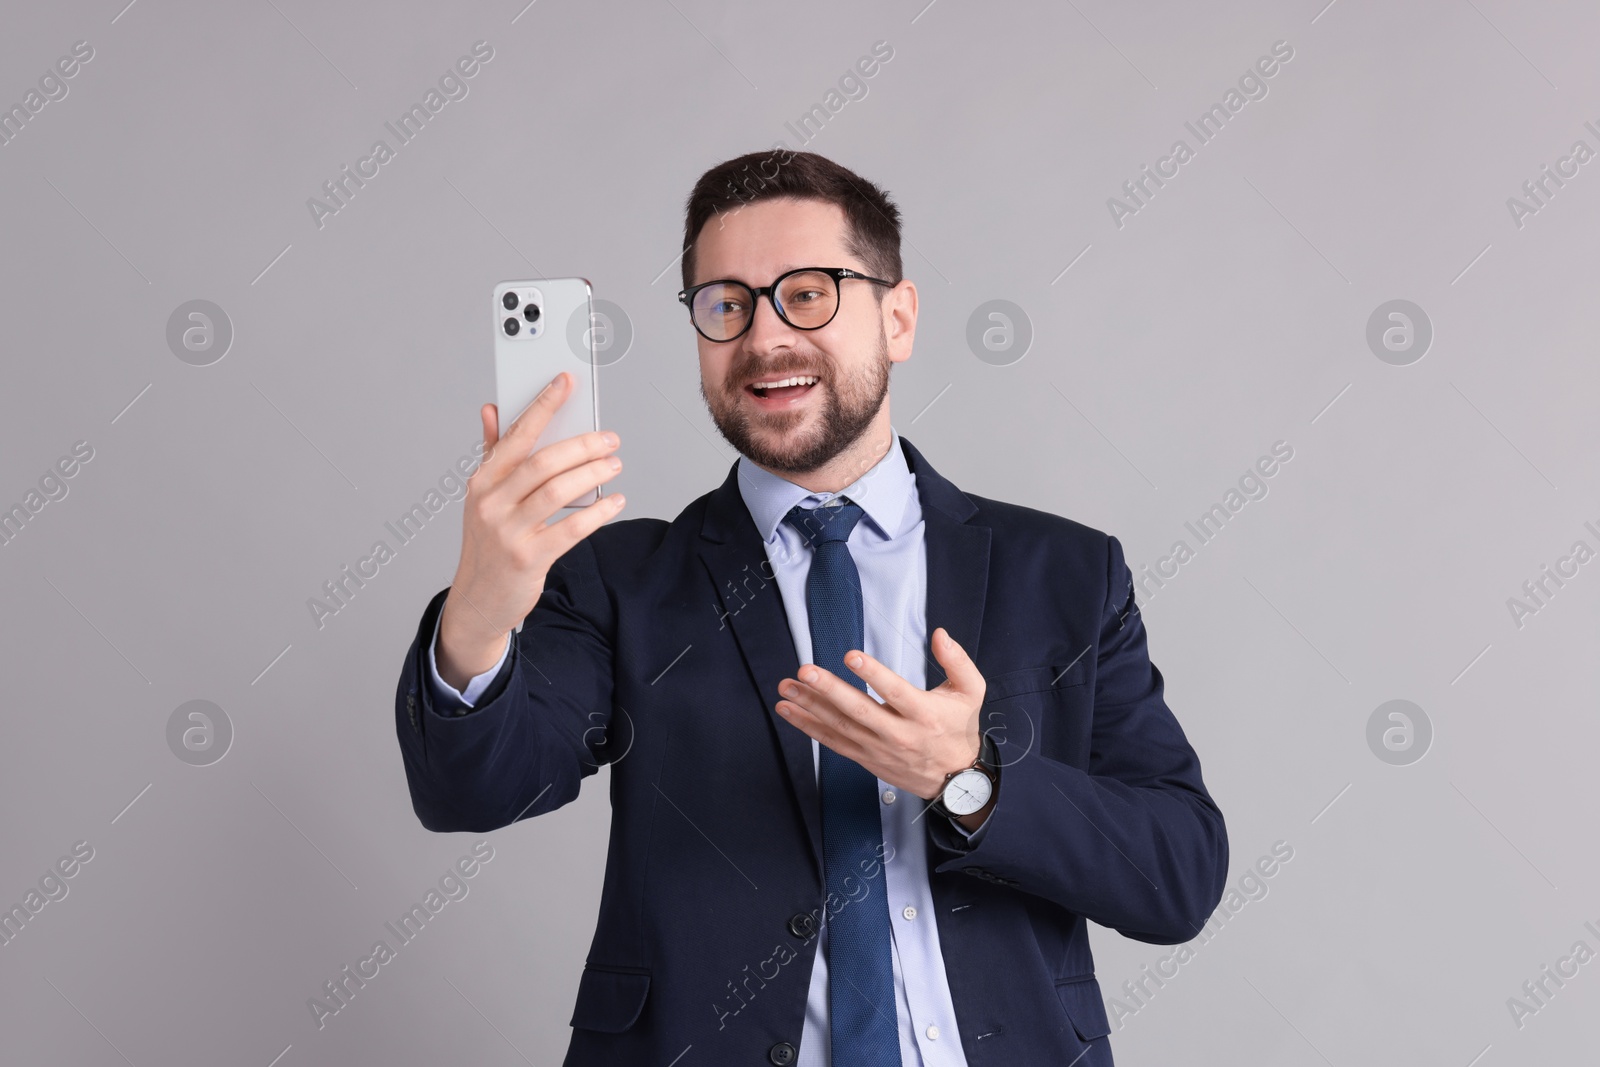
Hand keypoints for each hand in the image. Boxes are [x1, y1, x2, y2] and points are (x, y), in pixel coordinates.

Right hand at [436, 371, 625, 689]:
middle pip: (543, 462)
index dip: (542, 405)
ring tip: (615, 464)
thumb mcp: (483, 497)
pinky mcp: (528, 558)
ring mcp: (508, 532)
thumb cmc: (488, 542)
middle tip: (610, 438)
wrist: (478, 600)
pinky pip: (571, 529)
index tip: (565, 381)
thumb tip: (492, 409)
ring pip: (558, 491)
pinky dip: (598, 513)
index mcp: (482, 481)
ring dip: (593, 474)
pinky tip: (615, 501)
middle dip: (582, 445)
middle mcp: (492, 503)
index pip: (516, 434)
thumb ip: (492, 452)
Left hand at [774, 627, 985, 803]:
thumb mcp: (971, 691)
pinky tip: (791, 712)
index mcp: (925, 714)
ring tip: (787, 688)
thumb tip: (939, 634)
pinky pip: (833, 743)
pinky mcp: (866, 758)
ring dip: (810, 707)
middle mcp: (900, 734)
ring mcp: (880, 748)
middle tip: (805, 672)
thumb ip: (957, 660)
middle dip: (829, 690)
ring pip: (841, 727)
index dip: (873, 674)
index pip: (896, 692)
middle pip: (860, 711)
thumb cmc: (959, 729)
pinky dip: (809, 728)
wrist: (955, 780)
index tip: (851, 656)